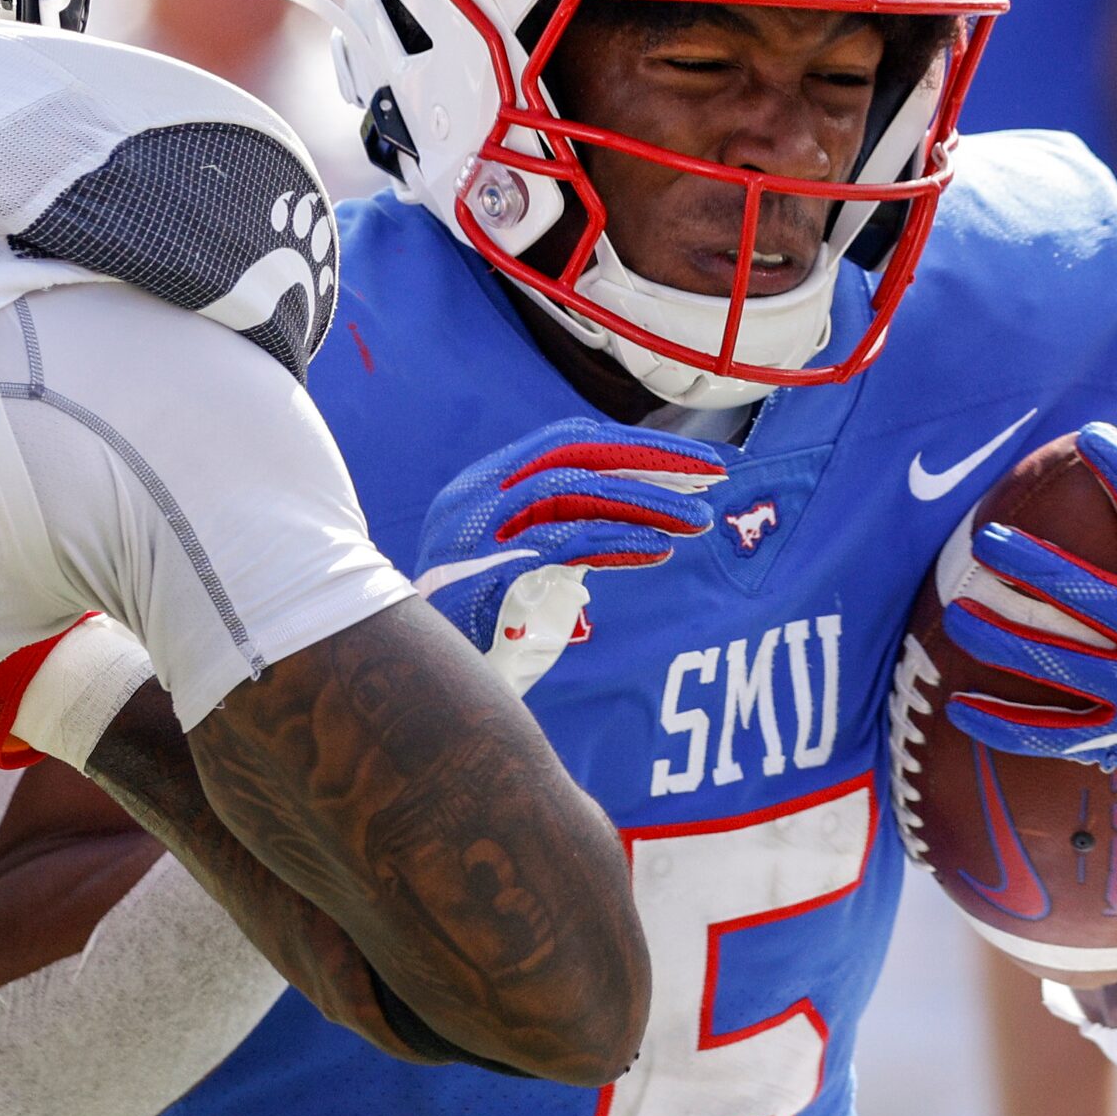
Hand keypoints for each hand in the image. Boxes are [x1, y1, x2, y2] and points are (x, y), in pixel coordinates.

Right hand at [413, 417, 725, 695]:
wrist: (401, 673)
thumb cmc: (465, 625)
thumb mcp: (510, 564)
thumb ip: (555, 535)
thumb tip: (630, 524)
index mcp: (483, 485)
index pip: (565, 442)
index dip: (632, 444)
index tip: (689, 463)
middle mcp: (477, 496)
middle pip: (576, 454)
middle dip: (652, 458)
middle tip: (715, 472)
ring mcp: (478, 532)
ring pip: (574, 492)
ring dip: (645, 501)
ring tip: (700, 520)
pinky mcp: (488, 574)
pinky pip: (565, 544)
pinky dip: (617, 543)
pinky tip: (658, 550)